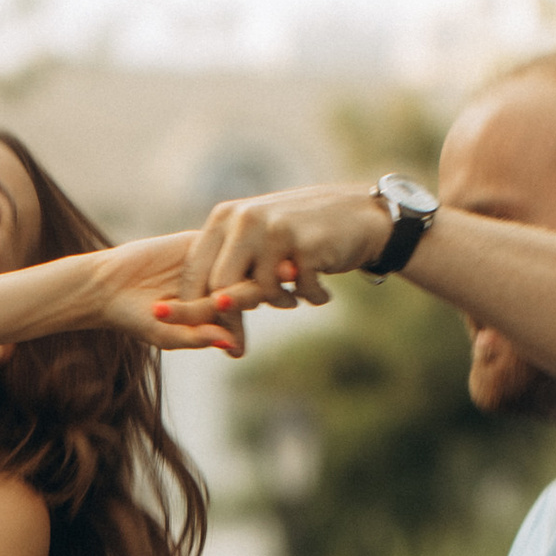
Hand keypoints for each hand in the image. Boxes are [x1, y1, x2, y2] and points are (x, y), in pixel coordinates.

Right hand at [91, 232, 247, 355]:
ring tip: (219, 291)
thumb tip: (230, 345)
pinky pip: (216, 246)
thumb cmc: (137, 318)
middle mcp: (220, 284)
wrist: (107, 285)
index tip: (231, 326)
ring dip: (233, 276)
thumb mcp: (167, 334)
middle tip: (222, 305)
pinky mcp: (197, 241)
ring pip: (234, 265)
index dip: (240, 321)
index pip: (244, 310)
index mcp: (219, 310)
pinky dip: (214, 257)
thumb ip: (197, 338)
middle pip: (247, 285)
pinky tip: (208, 267)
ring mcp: (211, 261)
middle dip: (242, 296)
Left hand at [163, 181, 391, 325]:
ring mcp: (276, 230)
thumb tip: (204, 323)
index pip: (195, 271)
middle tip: (241, 341)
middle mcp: (245, 218)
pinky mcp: (307, 244)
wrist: (359, 214)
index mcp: (225, 217)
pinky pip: (299, 291)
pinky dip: (312, 297)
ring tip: (295, 296)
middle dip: (231, 319)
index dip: (197, 309)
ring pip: (261, 293)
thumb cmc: (301, 235)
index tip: (204, 334)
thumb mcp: (257, 244)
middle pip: (220, 286)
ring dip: (281, 302)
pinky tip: (320, 288)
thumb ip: (230, 270)